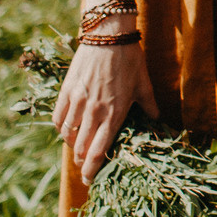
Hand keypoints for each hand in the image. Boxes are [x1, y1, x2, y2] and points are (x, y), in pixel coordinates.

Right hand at [52, 36, 156, 176]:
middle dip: (82, 163)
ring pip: (68, 135)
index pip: (100, 151)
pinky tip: (66, 129)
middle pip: (82, 148)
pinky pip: (58, 118)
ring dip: (72, 145)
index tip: (90, 180)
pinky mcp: (67, 91)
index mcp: (115, 113)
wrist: (108, 36)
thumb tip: (158, 121)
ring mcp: (79, 102)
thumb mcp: (144, 84)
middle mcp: (95, 112)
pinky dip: (61, 128)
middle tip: (84, 167)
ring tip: (77, 146)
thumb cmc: (130, 60)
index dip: (93, 169)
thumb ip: (149, 106)